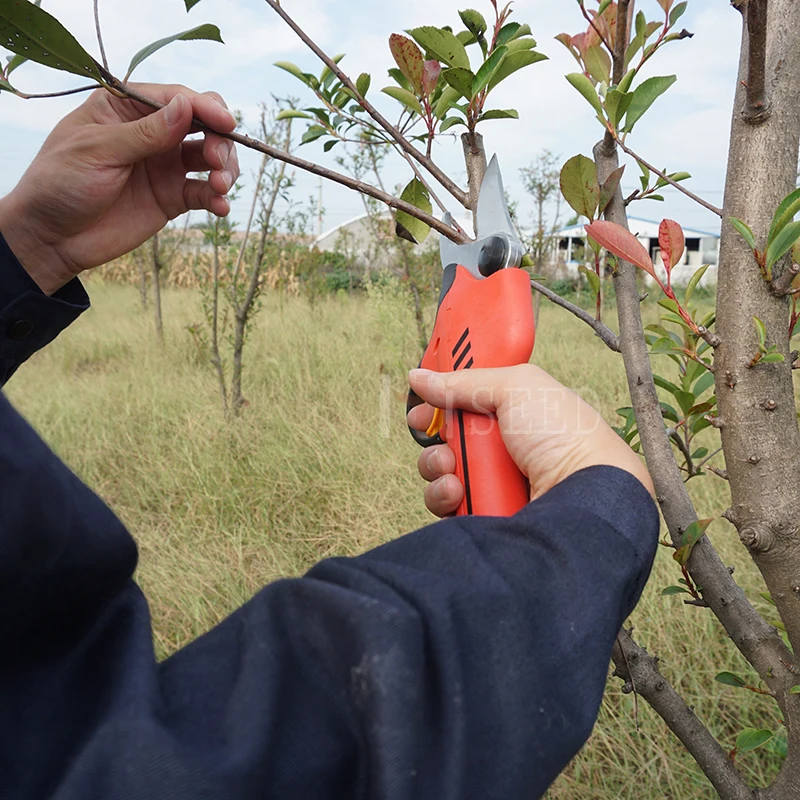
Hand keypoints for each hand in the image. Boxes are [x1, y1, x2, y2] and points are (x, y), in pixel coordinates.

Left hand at [0, 84, 239, 294]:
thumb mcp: (99, 151)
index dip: (205, 108)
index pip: (176, 98)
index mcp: (127, 108)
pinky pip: (203, 193)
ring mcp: (164, 166)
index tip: (226, 123)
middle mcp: (152, 133)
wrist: (53, 236)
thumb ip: (145, 132)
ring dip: (223, 169)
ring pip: (209, 158)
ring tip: (219, 187)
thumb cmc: (62, 182)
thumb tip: (186, 105)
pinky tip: (221, 208)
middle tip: (217, 163)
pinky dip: (217, 199)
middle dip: (219, 141)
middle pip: (202, 125)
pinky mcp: (171, 198)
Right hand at [407, 364, 653, 517]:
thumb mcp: (515, 387)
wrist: (582, 495)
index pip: (464, 400)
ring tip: (453, 467)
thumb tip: (419, 376)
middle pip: (445, 434)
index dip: (441, 398)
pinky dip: (444, 495)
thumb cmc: (563, 435)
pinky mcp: (482, 511)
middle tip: (432, 430)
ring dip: (437, 464)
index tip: (423, 398)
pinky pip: (445, 501)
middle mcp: (500, 444)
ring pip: (439, 469)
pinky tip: (459, 491)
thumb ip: (463, 381)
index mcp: (511, 409)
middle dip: (433, 432)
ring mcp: (491, 480)